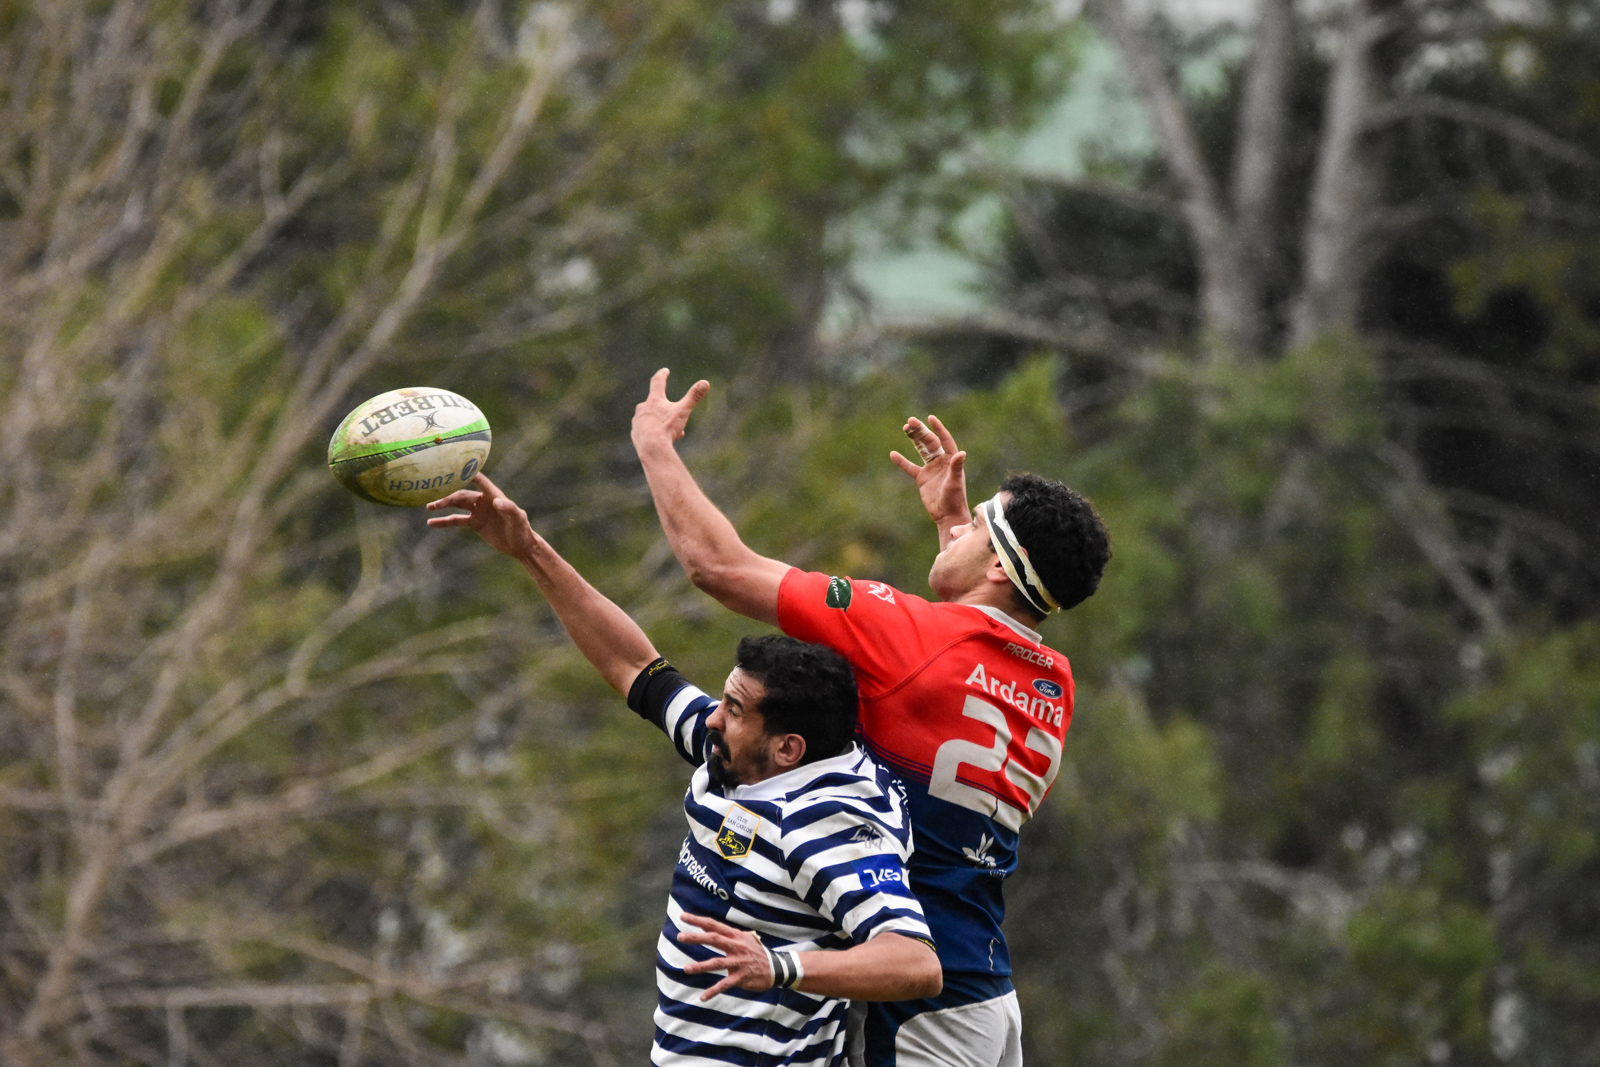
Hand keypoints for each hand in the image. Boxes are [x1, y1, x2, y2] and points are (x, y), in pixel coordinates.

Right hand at [424, 473, 537, 559]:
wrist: (520, 545)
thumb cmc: (522, 529)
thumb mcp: (518, 519)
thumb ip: (509, 509)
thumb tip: (497, 502)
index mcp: (494, 495)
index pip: (479, 480)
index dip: (467, 472)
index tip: (452, 466)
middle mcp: (484, 500)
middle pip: (463, 494)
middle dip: (448, 495)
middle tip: (433, 499)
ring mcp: (478, 511)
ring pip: (457, 505)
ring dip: (443, 504)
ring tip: (429, 507)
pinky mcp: (475, 523)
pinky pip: (456, 520)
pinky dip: (444, 521)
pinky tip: (431, 523)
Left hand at [631, 368, 709, 456]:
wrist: (651, 449)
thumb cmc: (667, 429)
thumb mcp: (683, 411)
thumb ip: (694, 397)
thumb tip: (706, 382)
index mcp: (654, 400)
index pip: (657, 382)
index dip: (662, 375)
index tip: (665, 371)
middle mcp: (642, 408)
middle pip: (655, 404)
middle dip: (666, 410)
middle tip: (676, 419)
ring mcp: (637, 421)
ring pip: (651, 419)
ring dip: (661, 423)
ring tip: (672, 434)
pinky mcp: (635, 434)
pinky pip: (646, 431)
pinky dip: (653, 434)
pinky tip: (660, 441)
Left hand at [675, 913, 775, 999]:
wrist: (776, 968)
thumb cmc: (756, 952)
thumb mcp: (745, 938)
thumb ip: (728, 934)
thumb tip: (710, 927)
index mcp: (735, 936)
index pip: (714, 925)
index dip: (698, 921)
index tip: (683, 917)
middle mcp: (736, 947)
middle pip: (714, 939)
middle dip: (696, 938)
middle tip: (680, 936)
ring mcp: (738, 962)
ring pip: (716, 963)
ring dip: (700, 966)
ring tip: (686, 969)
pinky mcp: (741, 977)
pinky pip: (725, 985)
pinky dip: (713, 991)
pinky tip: (702, 997)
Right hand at [889, 415, 968, 535]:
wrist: (947, 515)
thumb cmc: (954, 498)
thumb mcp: (955, 481)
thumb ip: (956, 467)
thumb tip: (962, 453)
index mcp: (951, 460)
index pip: (944, 440)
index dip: (938, 428)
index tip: (930, 418)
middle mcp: (941, 461)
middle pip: (930, 442)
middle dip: (921, 431)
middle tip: (910, 421)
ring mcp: (931, 469)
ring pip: (921, 450)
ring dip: (914, 439)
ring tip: (905, 428)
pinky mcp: (922, 478)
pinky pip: (910, 467)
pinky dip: (902, 461)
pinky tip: (893, 454)